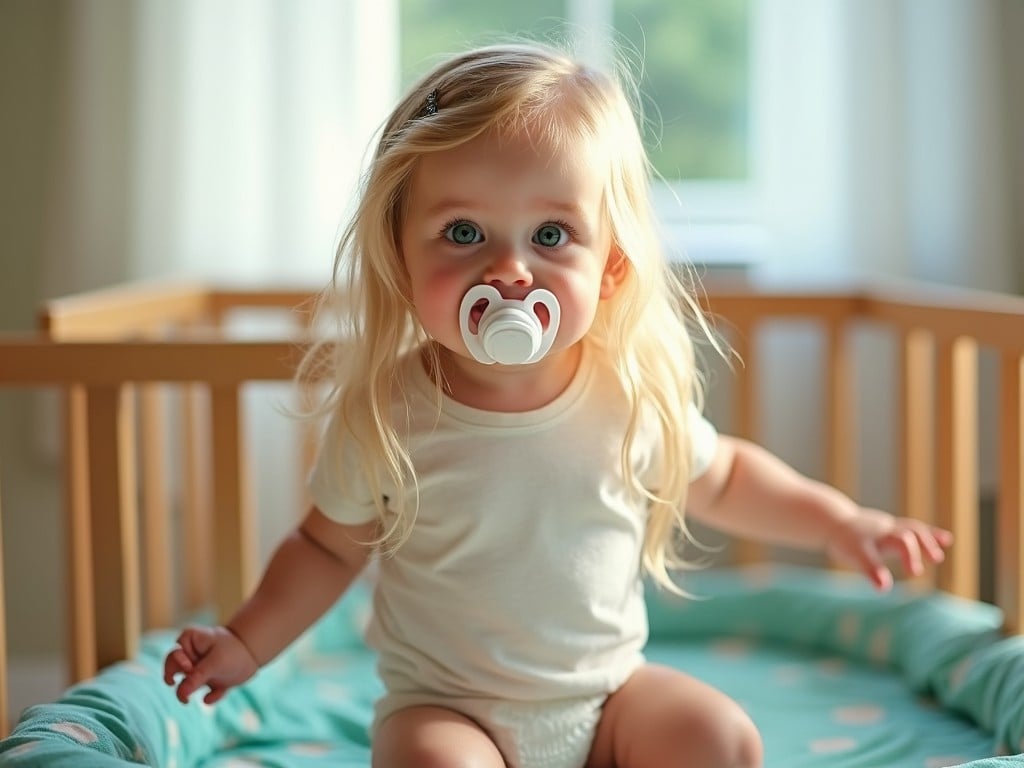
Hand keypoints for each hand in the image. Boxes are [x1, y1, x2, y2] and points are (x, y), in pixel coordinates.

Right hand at [163, 625, 258, 704]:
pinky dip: (211, 696)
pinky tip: (212, 697)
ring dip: (191, 690)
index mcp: (190, 640)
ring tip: (192, 697)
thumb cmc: (233, 651)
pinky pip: (206, 694)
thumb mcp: (215, 664)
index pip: (174, 655)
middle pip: (173, 670)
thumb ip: (197, 678)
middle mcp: (192, 654)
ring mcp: (200, 668)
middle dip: (180, 680)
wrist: (255, 654)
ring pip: (186, 685)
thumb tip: (180, 694)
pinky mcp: (211, 681)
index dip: (180, 664)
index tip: (190, 668)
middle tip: (185, 690)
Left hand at [825, 507, 952, 591]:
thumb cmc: (845, 541)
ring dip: (929, 540)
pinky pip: (913, 529)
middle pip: (911, 531)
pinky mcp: (892, 528)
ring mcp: (891, 526)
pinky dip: (929, 535)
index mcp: (881, 534)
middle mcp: (889, 528)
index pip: (902, 541)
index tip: (915, 573)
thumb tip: (884, 588)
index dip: (911, 556)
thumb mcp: (856, 555)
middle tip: (936, 559)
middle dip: (924, 546)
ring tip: (939, 555)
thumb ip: (871, 570)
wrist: (835, 521)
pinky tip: (945, 540)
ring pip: (914, 528)